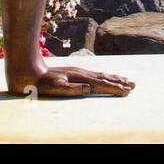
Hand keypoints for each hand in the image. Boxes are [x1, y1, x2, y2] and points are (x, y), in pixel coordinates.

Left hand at [9, 65, 134, 97]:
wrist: (30, 71)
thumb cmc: (43, 84)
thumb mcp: (57, 87)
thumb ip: (73, 88)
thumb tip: (90, 88)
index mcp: (79, 78)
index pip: (101, 84)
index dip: (114, 88)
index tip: (127, 91)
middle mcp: (81, 73)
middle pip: (104, 77)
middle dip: (119, 82)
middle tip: (133, 85)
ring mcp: (78, 72)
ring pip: (100, 75)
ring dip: (114, 78)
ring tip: (126, 80)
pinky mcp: (74, 72)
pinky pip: (94, 75)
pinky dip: (104, 76)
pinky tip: (106, 77)